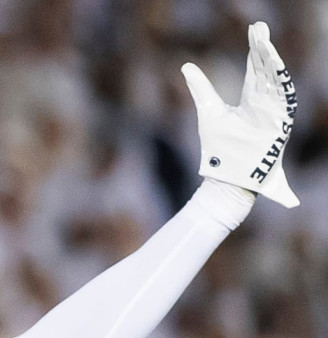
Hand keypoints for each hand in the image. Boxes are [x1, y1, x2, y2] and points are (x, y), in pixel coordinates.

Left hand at [182, 21, 298, 207]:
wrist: (226, 177)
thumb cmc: (219, 150)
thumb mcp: (208, 111)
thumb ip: (201, 88)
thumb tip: (185, 66)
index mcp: (251, 102)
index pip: (256, 70)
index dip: (256, 51)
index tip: (255, 31)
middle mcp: (265, 104)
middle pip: (267, 70)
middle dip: (264, 49)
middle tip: (259, 28)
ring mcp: (273, 113)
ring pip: (275, 80)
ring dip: (271, 60)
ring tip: (264, 41)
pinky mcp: (280, 123)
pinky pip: (283, 96)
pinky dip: (279, 80)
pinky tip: (274, 63)